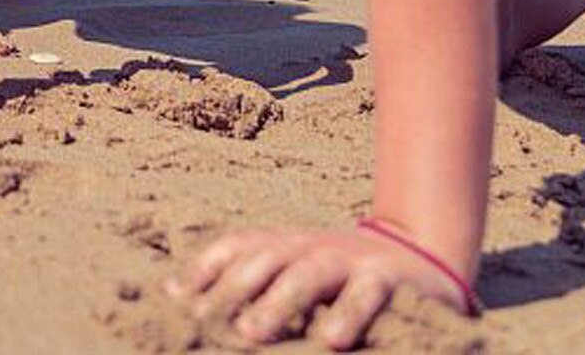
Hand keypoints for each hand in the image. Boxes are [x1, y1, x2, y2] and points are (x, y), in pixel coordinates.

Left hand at [166, 224, 473, 349]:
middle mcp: (309, 246)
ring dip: (279, 301)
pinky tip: (332, 339)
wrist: (417, 254)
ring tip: (253, 333)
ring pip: (309, 274)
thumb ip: (236, 280)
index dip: (205, 271)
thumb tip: (167, 293)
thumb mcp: (286, 270)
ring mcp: (347, 259)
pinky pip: (366, 294)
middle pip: (266, 259)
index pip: (235, 248)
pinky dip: (348, 313)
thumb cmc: (334, 274)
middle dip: (234, 289)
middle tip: (207, 323)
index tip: (175, 301)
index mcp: (282, 244)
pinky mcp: (386, 279)